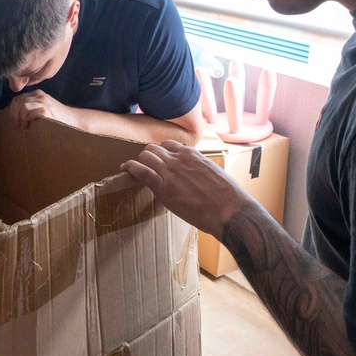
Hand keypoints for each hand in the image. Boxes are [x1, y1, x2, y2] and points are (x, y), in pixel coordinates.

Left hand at [8, 89, 78, 128]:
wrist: (73, 121)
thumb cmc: (56, 119)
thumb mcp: (42, 109)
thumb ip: (31, 108)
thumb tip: (14, 115)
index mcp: (36, 94)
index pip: (16, 99)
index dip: (12, 111)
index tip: (15, 122)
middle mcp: (39, 95)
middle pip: (17, 102)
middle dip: (15, 116)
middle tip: (19, 126)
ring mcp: (44, 101)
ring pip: (23, 107)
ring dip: (21, 119)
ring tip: (25, 127)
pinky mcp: (48, 109)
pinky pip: (31, 111)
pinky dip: (28, 119)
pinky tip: (31, 125)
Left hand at [120, 140, 252, 238]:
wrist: (230, 211)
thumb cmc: (227, 197)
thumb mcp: (213, 173)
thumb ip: (198, 167)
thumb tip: (193, 171)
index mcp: (192, 154)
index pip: (169, 144)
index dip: (162, 153)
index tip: (160, 160)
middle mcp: (179, 158)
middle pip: (154, 149)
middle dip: (148, 156)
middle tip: (146, 167)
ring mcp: (170, 171)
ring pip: (146, 156)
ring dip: (140, 161)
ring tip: (135, 169)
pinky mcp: (164, 187)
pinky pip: (141, 170)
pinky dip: (130, 167)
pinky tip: (125, 168)